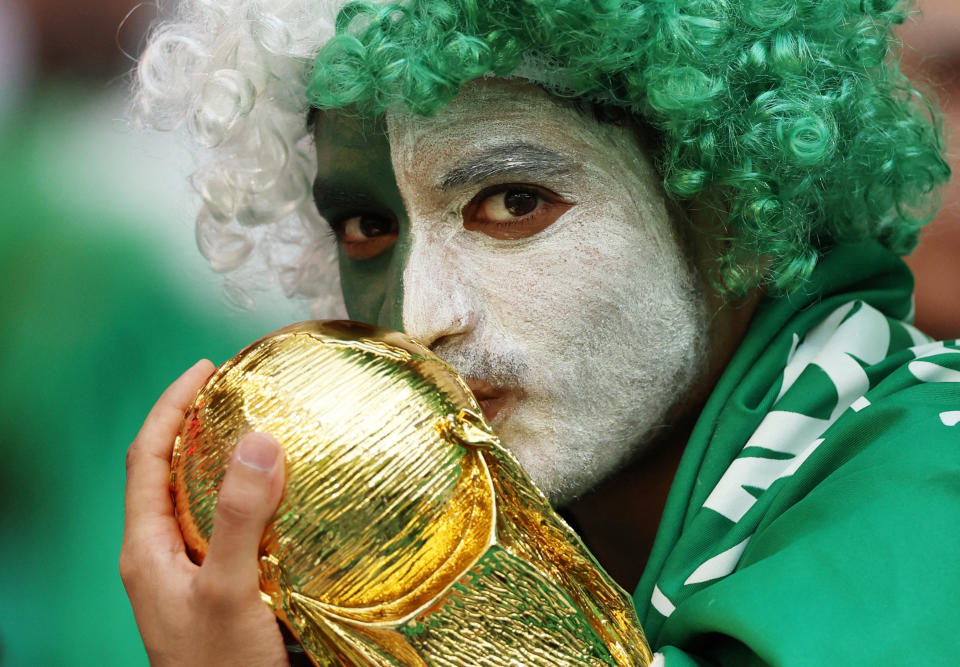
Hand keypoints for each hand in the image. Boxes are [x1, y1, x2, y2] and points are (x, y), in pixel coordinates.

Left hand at [120, 360, 288, 665]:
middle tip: (237, 393)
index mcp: (147, 548)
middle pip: (171, 474)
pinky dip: (254, 501)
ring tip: (264, 432)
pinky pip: (232, 528)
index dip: (170, 408)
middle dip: (199, 426)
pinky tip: (286, 498)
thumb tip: (259, 442)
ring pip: (204, 502)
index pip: (146, 459)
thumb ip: (237, 518)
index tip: (203, 369)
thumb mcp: (226, 589)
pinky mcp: (223, 589)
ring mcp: (192, 573)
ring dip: (227, 462)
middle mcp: (164, 556)